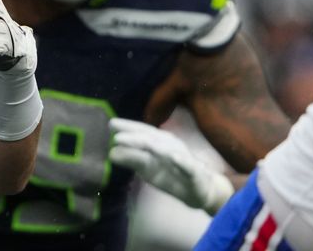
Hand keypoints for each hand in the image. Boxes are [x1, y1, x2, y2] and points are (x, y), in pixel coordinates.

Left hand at [108, 118, 233, 213]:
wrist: (202, 188)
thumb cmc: (172, 173)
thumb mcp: (148, 167)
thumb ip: (131, 158)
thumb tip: (111, 152)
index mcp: (159, 143)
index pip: (142, 132)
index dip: (128, 127)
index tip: (110, 124)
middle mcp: (169, 147)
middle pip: (151, 138)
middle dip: (135, 135)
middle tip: (116, 135)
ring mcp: (182, 158)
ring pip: (167, 150)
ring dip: (154, 145)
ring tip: (140, 143)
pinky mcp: (194, 173)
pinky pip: (189, 167)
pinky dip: (182, 162)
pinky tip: (175, 159)